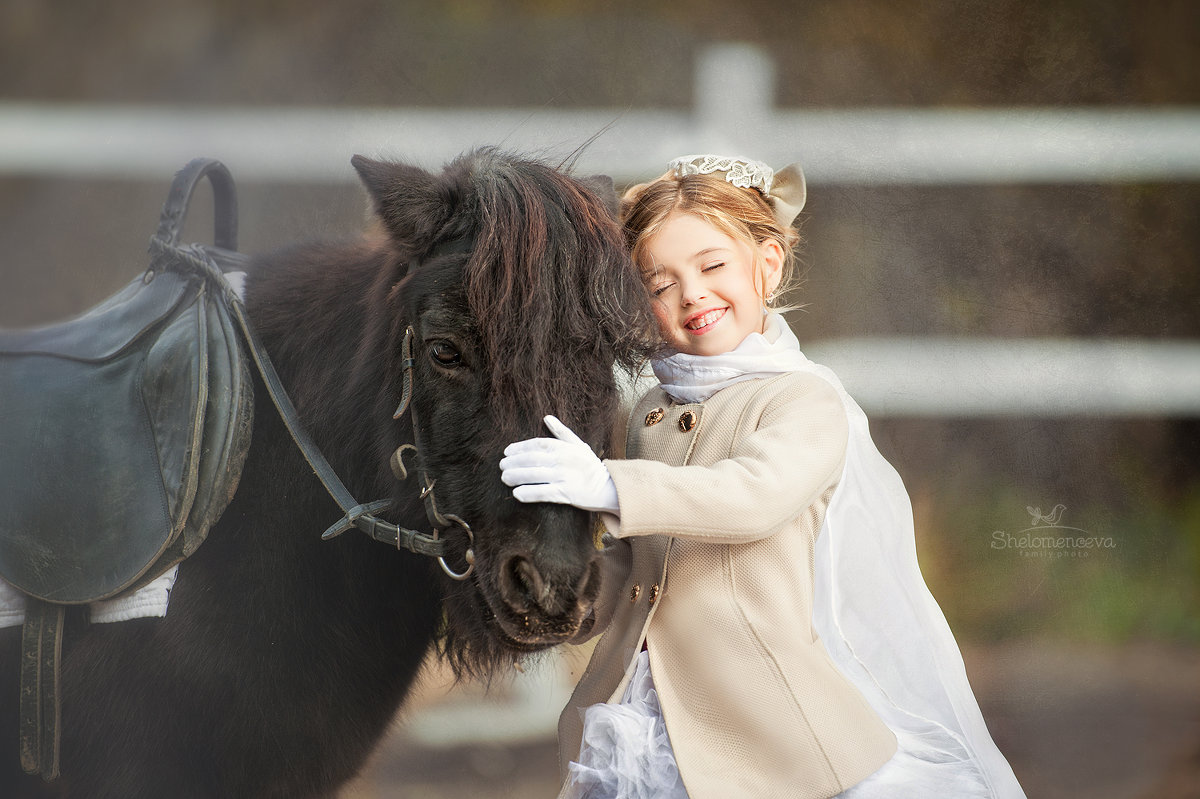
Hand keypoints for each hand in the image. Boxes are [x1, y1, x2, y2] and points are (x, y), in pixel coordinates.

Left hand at [499, 415, 618, 514]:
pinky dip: (529, 493)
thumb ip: (561, 432)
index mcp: (564, 447)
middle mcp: (563, 460)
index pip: (537, 444)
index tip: (507, 451)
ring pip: (535, 475)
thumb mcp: (578, 445)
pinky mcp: (566, 494)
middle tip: (501, 465)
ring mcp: (564, 477)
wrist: (608, 488)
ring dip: (516, 476)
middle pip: (532, 459)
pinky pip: (544, 493)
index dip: (520, 447)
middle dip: (514, 462)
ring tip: (504, 478)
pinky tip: (517, 494)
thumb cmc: (590, 466)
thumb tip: (546, 417)